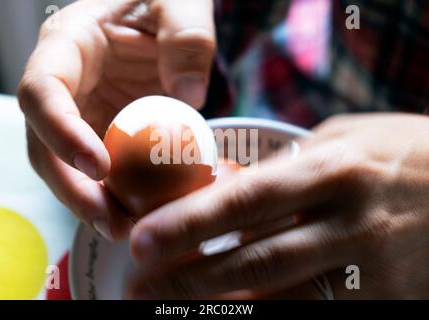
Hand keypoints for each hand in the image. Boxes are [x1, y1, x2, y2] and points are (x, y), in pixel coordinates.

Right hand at [18, 0, 215, 240]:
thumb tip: (190, 95)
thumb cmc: (166, 1)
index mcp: (69, 45)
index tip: (99, 167)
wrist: (166, 18)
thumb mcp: (180, 3)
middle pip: (44, 145)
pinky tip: (140, 216)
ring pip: (67, 168)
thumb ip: (187, 37)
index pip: (42, 91)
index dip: (60, 133)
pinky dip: (115, 197)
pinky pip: (101, 172)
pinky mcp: (103, 134)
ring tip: (125, 230)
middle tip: (111, 222)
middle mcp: (66, 86)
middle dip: (72, 188)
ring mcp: (82, 114)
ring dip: (91, 204)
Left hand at [127, 113, 428, 298]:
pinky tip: (232, 313)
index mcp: (334, 170)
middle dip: (189, 277)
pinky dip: (266, 316)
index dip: (191, 222)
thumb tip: (225, 186)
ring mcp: (371, 271)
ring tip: (170, 305)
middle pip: (255, 260)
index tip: (141, 239)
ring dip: (219, 308)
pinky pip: (314, 315)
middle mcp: (350, 224)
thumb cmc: (396, 152)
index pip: (248, 199)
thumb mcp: (340, 140)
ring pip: (280, 300)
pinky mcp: (386, 301)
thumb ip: (284, 169)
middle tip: (139, 285)